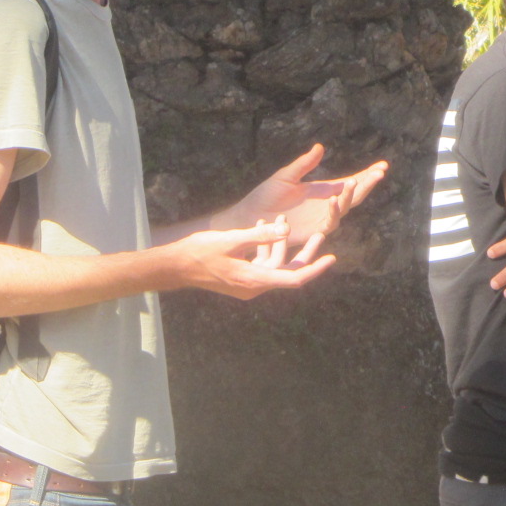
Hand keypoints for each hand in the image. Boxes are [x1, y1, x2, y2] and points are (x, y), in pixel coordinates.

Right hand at [170, 216, 334, 298]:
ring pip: (274, 264)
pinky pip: (260, 263)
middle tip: (321, 235)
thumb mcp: (232, 240)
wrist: (173, 267)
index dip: (315, 268)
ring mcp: (247, 283)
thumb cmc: (199, 253)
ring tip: (285, 220)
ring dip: (280, 244)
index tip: (331, 258)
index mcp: (255, 280)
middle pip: (288, 271)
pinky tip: (263, 225)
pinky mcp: (240, 278)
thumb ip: (260, 235)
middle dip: (305, 252)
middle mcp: (254, 286)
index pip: (294, 278)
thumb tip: (286, 229)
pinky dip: (264, 247)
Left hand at [230, 144, 387, 243]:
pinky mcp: (314, 231)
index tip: (383, 166)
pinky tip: (335, 200)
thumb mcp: (286, 176)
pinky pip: (330, 222)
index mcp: (323, 190)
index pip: (350, 182)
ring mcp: (322, 218)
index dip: (366, 175)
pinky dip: (335, 211)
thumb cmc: (265, 197)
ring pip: (346, 207)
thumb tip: (320, 147)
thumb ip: (304, 164)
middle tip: (379, 173)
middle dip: (368, 184)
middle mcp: (327, 204)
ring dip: (352, 195)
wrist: (251, 218)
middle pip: (354, 194)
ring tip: (355, 182)